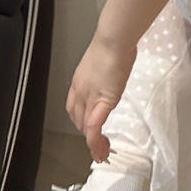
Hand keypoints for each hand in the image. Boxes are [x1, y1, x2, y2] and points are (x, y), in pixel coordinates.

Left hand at [66, 34, 136, 162]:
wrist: (114, 39)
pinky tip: (100, 148)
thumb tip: (116, 64)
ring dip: (92, 141)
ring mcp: (89, 97)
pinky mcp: (102, 101)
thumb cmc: (115, 41)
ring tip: (100, 150)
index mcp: (80, 79)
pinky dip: (95, 141)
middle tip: (96, 141)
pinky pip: (94, 127)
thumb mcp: (106, 56)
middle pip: (78, 118)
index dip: (80, 117)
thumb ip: (107, 66)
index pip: (74, 105)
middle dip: (86, 131)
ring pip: (85, 126)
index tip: (87, 124)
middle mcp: (80, 91)